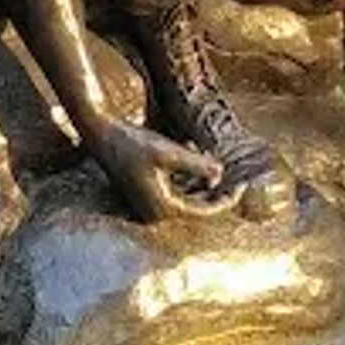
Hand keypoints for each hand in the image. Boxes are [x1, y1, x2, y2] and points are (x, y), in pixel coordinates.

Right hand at [90, 119, 235, 223]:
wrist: (101, 133)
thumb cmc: (133, 142)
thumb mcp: (168, 152)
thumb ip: (197, 165)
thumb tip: (221, 174)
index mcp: (162, 209)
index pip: (204, 211)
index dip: (226, 199)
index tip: (243, 184)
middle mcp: (155, 211)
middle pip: (197, 206)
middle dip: (217, 190)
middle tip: (238, 176)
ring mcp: (149, 202)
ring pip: (187, 196)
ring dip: (203, 180)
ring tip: (216, 161)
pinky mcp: (146, 190)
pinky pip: (176, 188)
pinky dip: (188, 175)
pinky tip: (195, 154)